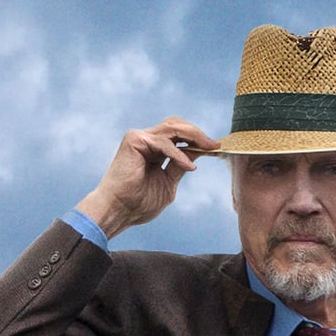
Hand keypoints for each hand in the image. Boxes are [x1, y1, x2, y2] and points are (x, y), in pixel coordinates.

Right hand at [73, 117, 218, 238]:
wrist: (119, 211)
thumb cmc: (138, 202)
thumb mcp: (167, 182)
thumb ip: (179, 166)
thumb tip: (198, 153)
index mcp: (154, 150)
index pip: (178, 135)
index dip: (198, 139)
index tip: (216, 147)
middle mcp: (146, 140)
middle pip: (177, 125)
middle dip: (198, 133)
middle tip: (215, 144)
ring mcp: (139, 138)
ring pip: (172, 127)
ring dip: (193, 137)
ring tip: (208, 149)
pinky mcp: (134, 140)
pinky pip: (163, 142)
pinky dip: (178, 154)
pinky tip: (188, 166)